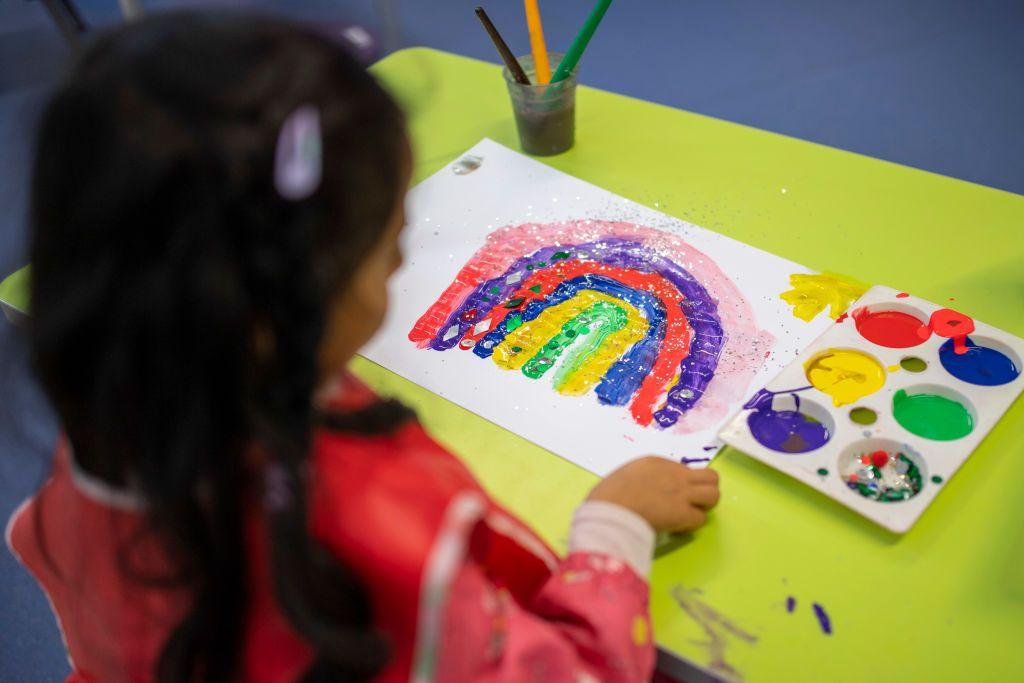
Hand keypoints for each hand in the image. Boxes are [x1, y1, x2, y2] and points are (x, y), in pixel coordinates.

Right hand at [586, 456, 719, 532]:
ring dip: (703, 507)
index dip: (679, 485)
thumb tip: (641, 492)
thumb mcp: (624, 476)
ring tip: (687, 515)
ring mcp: (681, 493)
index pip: (683, 470)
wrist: (609, 509)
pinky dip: (690, 526)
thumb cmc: (606, 496)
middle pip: (710, 477)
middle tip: (690, 503)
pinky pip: (701, 519)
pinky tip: (676, 528)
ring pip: (714, 495)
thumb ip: (639, 480)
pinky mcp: (683, 513)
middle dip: (704, 491)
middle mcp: (674, 474)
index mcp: (656, 462)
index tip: (667, 497)